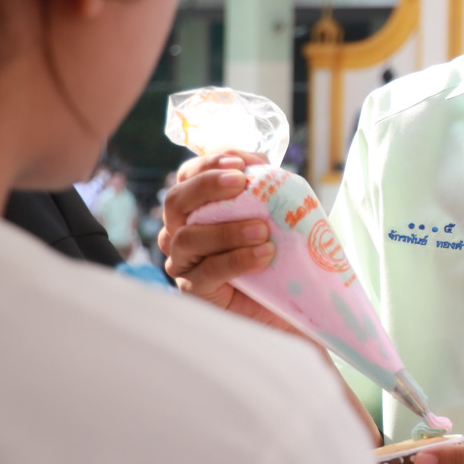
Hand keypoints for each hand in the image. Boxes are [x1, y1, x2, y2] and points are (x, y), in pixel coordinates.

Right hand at [160, 152, 287, 330]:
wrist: (288, 302)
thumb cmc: (277, 255)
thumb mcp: (276, 218)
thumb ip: (267, 195)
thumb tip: (270, 171)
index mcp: (195, 209)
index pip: (188, 177)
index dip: (208, 164)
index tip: (240, 161)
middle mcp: (180, 232)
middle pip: (176, 201)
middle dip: (207, 186)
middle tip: (241, 182)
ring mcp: (183, 262)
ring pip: (187, 237)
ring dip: (227, 229)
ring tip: (262, 229)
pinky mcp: (195, 289)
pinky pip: (207, 271)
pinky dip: (236, 259)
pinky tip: (263, 254)